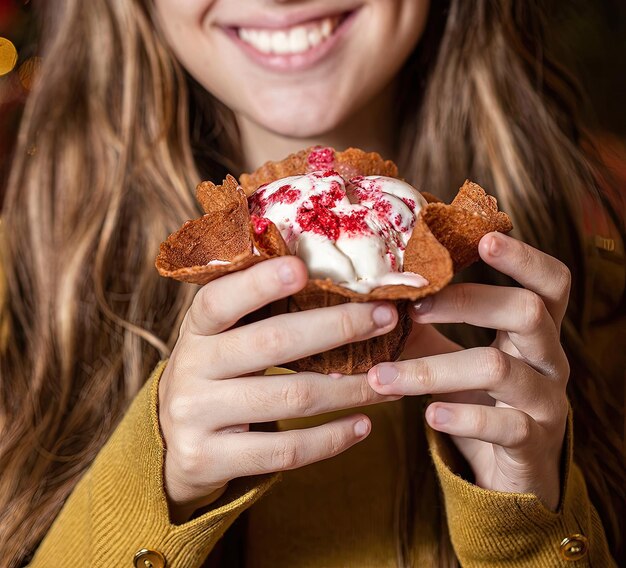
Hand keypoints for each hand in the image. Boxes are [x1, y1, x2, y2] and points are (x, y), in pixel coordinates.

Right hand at [159, 256, 399, 522]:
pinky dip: (332, 438)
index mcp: (196, 330)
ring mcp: (195, 417)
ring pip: (291, 397)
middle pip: (272, 342)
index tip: (303, 268)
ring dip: (350, 388)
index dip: (259, 283)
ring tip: (388, 379)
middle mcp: (190, 368)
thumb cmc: (216, 378)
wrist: (172, 446)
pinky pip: (285, 451)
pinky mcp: (209, 459)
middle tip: (386, 318)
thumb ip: (257, 316)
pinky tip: (363, 425)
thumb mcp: (222, 342)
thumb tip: (330, 283)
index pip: (220, 300)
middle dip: (338, 327)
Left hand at [368, 232, 570, 509]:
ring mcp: (546, 401)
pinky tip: (429, 415)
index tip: (481, 238)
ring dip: (432, 369)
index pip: (549, 282)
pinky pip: (504, 425)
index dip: (523, 258)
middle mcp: (549, 359)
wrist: (508, 472)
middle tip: (414, 306)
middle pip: (527, 311)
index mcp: (534, 331)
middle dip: (468, 301)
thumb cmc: (479, 401)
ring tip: (383, 376)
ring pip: (499, 369)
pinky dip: (462, 416)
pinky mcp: (534, 443)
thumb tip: (370, 294)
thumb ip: (426, 326)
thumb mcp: (455, 357)